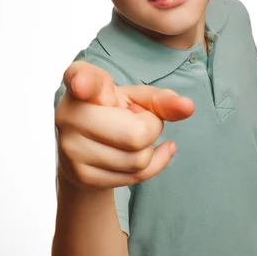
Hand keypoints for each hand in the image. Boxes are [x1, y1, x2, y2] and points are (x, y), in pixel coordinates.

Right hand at [55, 60, 194, 190]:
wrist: (86, 150)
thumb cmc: (114, 113)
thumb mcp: (136, 99)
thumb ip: (162, 100)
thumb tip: (188, 107)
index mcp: (81, 82)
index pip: (82, 79)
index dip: (83, 81)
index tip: (81, 84)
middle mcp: (68, 114)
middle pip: (136, 134)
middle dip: (152, 129)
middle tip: (139, 121)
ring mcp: (71, 148)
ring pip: (139, 159)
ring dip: (149, 149)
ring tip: (132, 137)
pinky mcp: (80, 176)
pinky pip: (135, 176)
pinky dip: (150, 165)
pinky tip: (143, 154)